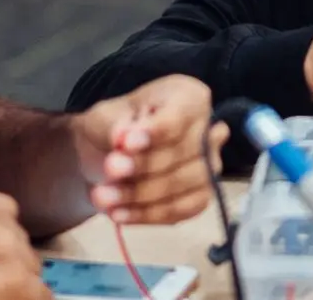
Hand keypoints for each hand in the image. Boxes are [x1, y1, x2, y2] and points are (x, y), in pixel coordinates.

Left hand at [73, 74, 227, 224]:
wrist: (109, 155)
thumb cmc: (115, 127)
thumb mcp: (105, 118)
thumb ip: (115, 126)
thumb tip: (124, 137)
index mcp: (190, 98)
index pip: (181, 116)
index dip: (156, 132)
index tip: (126, 143)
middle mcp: (209, 131)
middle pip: (186, 152)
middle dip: (144, 166)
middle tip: (109, 170)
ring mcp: (209, 166)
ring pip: (185, 184)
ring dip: (141, 195)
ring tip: (103, 197)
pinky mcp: (199, 196)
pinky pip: (181, 210)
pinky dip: (148, 215)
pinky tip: (120, 213)